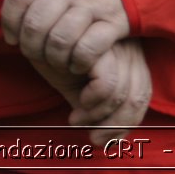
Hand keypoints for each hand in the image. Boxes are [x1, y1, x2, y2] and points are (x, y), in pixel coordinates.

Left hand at [1, 0, 129, 74]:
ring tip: (57, 62)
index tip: (13, 37)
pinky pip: (87, 48)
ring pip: (59, 39)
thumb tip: (13, 19)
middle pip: (36, 22)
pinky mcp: (114, 22)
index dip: (10, 20)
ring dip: (53, 58)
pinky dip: (78, 61)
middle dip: (30, 46)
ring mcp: (93, 4)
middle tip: (35, 55)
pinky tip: (78, 64)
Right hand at [29, 39, 151, 146]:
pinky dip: (92, 100)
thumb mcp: (80, 86)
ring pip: (121, 93)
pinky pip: (106, 82)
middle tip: (91, 136)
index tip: (102, 140)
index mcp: (129, 54)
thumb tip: (110, 142)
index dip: (125, 123)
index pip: (141, 94)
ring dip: (98, 116)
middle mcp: (128, 45)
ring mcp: (115, 43)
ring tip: (76, 120)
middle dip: (114, 126)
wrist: (32, 32)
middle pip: (137, 96)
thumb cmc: (56, 59)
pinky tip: (78, 102)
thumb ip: (98, 108)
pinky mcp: (98, 42)